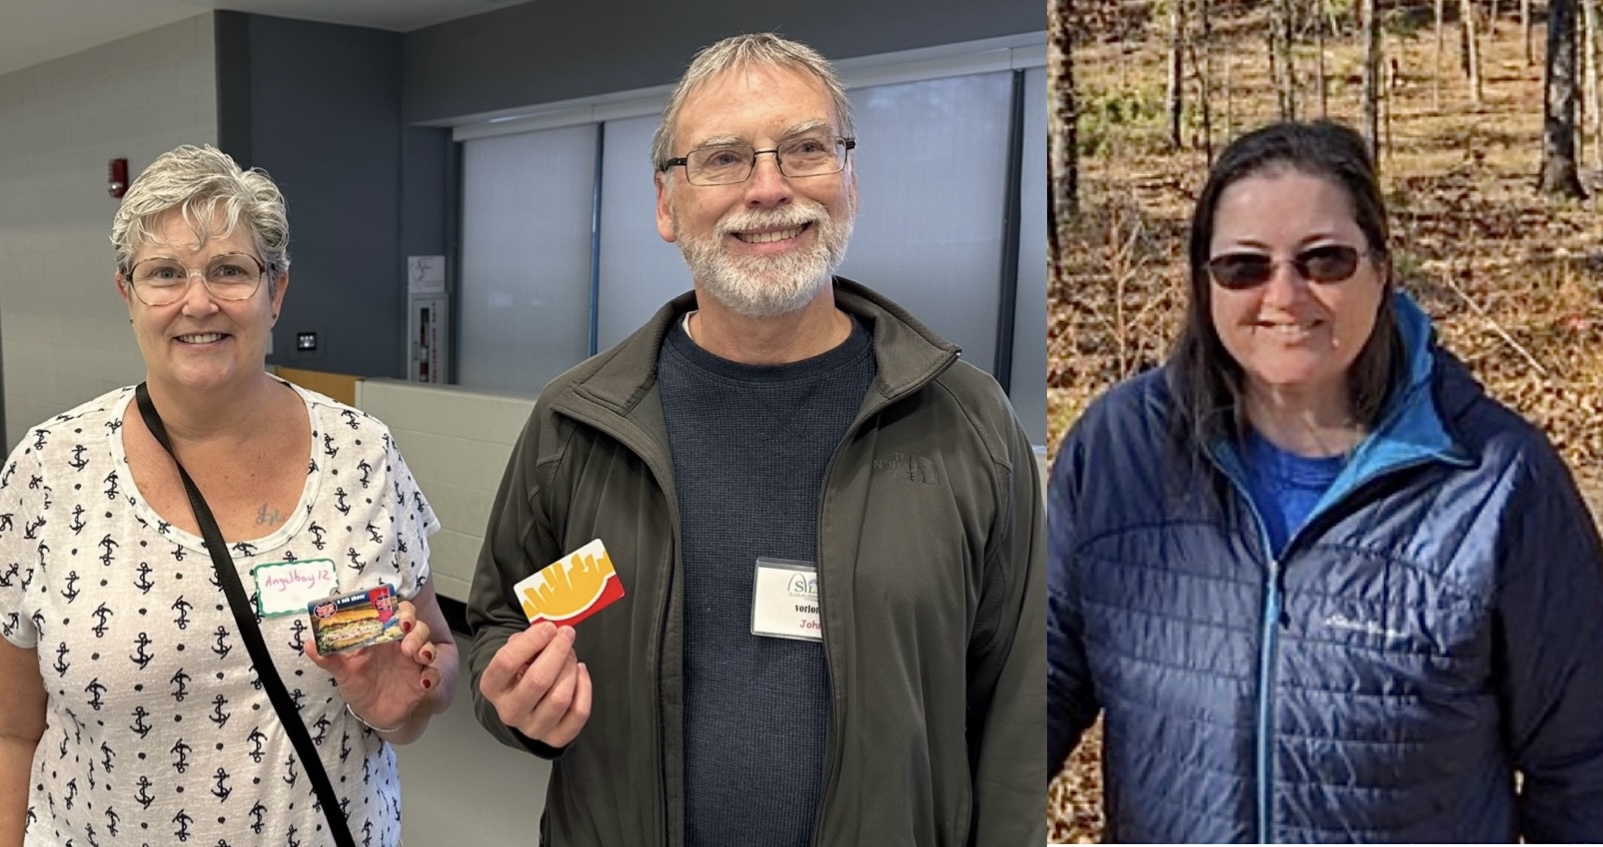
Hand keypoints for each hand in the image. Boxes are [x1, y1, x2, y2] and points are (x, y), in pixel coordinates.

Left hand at [304, 599, 443, 730]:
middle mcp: (401, 646)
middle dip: (414, 625)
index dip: (397, 609)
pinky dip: (432, 676)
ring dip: (424, 646)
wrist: (373, 715)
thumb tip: (309, 645)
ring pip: (428, 645)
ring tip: (416, 654)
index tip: (393, 611)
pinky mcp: (422, 681)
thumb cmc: (360, 687)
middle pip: (415, 625)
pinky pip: (434, 674)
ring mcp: (414, 663)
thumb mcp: (342, 672)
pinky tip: (424, 681)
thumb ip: (328, 658)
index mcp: (383, 639)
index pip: (394, 614)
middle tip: (405, 631)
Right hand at [479, 622, 591, 746]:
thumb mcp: (515, 651)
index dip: (531, 642)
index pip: (506, 662)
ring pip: (560, 698)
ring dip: (570, 669)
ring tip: (570, 656)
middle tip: (566, 635)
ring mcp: (532, 728)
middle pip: (538, 680)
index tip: (548, 628)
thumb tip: (551, 633)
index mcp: (492, 687)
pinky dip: (584, 688)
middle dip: (558, 652)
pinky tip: (580, 673)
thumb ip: (528, 640)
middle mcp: (509, 711)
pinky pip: (578, 713)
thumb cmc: (521, 671)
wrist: (524, 700)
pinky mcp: (555, 738)